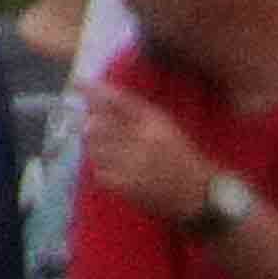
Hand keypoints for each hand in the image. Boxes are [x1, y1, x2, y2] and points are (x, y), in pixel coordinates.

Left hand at [79, 86, 218, 225]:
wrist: (199, 195)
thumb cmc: (182, 159)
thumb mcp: (166, 128)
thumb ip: (139, 115)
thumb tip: (103, 103)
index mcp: (154, 122)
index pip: (119, 101)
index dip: (95, 91)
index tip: (78, 83)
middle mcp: (142, 140)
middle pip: (100, 124)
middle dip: (90, 123)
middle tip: (89, 124)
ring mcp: (133, 164)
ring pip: (96, 149)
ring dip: (95, 148)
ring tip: (107, 150)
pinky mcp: (126, 186)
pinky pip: (100, 172)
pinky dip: (102, 170)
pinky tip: (114, 170)